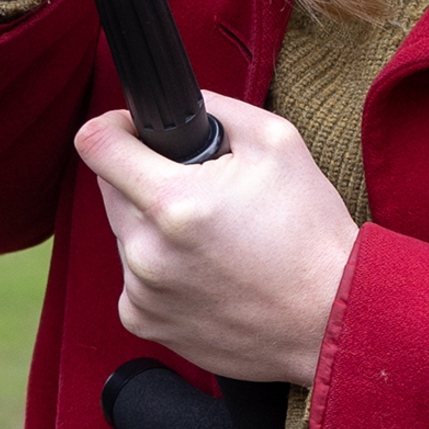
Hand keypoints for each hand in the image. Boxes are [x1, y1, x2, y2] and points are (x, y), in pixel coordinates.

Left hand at [74, 97, 358, 386]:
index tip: (132, 130)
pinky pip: (135, 277)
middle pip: (111, 188)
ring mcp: (143, 292)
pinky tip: (207, 273)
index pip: (97, 143)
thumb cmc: (310, 234)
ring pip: (125, 233)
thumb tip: (176, 106)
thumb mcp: (277, 142)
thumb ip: (215, 109)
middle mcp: (148, 252)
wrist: (332, 319)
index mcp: (174, 202)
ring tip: (213, 239)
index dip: (114, 126)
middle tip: (202, 193)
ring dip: (154, 226)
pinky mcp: (145, 322)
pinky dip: (161, 269)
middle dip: (145, 179)